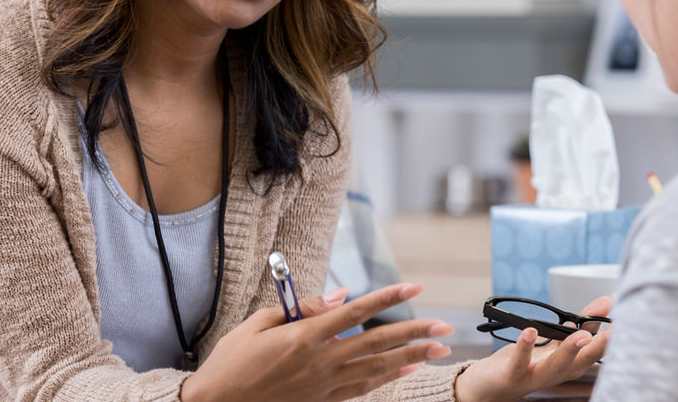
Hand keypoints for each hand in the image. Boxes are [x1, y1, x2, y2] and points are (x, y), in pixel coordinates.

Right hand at [181, 283, 453, 401]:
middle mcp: (320, 361)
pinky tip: (406, 370)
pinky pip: (361, 388)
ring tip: (437, 349)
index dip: (387, 297)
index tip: (413, 287)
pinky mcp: (320, 400)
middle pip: (376, 343)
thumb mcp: (260, 323)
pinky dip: (386, 378)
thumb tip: (341, 295)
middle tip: (444, 325)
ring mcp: (323, 385)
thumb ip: (304, 308)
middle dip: (413, 332)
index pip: (355, 312)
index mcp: (305, 337)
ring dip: (410, 357)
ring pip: (376, 368)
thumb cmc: (233, 360)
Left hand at [452, 295, 611, 401]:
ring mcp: (536, 375)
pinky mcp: (513, 374)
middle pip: (584, 360)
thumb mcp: (556, 343)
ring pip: (557, 365)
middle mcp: (558, 372)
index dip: (613, 333)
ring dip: (570, 350)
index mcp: (571, 363)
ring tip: (582, 335)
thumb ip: (581, 324)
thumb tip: (606, 302)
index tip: (625, 312)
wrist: (491, 386)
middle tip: (618, 328)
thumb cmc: (526, 363)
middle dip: (602, 345)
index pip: (597, 348)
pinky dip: (525, 346)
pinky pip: (520, 362)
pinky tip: (530, 331)